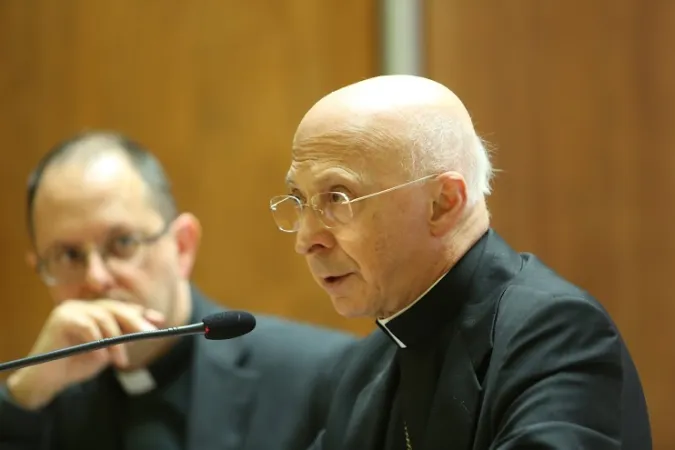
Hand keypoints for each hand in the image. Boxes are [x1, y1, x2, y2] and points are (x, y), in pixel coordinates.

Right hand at [6, 299, 163, 409]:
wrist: (47, 380)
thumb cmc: (76, 365)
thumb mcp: (107, 350)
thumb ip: (123, 336)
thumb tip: (149, 325)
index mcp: (93, 311)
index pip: (121, 308)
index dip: (141, 313)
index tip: (160, 321)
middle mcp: (82, 306)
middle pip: (115, 308)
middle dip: (134, 321)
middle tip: (148, 333)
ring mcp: (71, 310)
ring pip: (104, 318)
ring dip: (115, 341)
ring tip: (120, 362)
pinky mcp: (61, 319)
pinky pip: (88, 327)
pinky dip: (97, 343)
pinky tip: (101, 358)